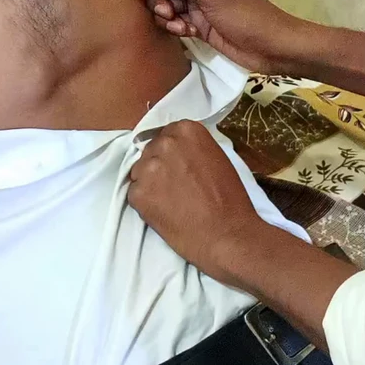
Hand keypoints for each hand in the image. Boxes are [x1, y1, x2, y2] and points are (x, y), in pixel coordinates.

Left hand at [128, 120, 264, 283]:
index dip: (170, 153)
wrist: (227, 235)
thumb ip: (192, 149)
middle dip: (159, 166)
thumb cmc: (230, 199)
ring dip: (150, 184)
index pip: (166, 135)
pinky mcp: (138, 193)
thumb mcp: (216, 158)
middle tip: (175, 186)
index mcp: (186, 130)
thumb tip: (180, 153)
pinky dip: (145, 203)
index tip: (178, 166)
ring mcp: (149, 168)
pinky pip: (135, 193)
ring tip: (170, 201)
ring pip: (140, 172)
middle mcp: (165, 143)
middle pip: (151, 151)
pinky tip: (164, 212)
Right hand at [132, 0, 296, 72]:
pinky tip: (187, 33)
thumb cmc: (244, 15)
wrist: (270, 46)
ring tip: (180, 27)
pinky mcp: (199, 24)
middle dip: (158, 0)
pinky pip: (176, 21)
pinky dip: (176, 27)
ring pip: (166, 4)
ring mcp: (198, 4)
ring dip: (167, 16)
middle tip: (167, 13)